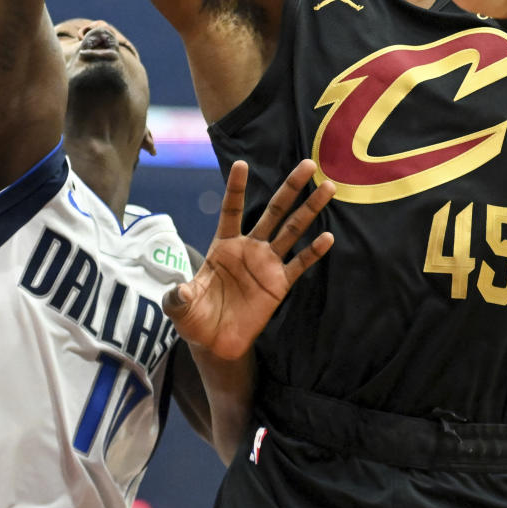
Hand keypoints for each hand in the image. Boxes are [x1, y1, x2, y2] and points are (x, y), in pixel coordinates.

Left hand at [163, 160, 333, 360]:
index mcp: (224, 244)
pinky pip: (299, 263)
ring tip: (328, 188)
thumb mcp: (180, 307)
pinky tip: (327, 237)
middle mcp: (249, 247)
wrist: (216, 343)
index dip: (236, 188)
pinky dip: (314, 251)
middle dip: (290, 188)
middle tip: (308, 165)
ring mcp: (267, 263)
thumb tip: (178, 291)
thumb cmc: (196, 317)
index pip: (231, 209)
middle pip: (273, 211)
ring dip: (309, 209)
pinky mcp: (279, 283)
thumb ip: (179, 297)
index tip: (241, 164)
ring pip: (292, 230)